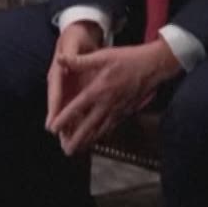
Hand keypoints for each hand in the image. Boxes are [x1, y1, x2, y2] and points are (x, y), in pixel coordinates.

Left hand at [46, 40, 181, 156]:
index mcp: (99, 90)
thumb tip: (60, 59)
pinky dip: (102, 135)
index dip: (64, 119)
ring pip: (100, 130)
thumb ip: (80, 61)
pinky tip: (96, 139)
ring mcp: (118, 109)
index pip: (77, 108)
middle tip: (66, 151)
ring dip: (88, 141)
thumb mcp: (102, 56)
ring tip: (78, 150)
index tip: (53, 129)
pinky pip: (111, 127)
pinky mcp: (125, 111)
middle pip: (89, 126)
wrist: (154, 66)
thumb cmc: (128, 59)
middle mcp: (107, 103)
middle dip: (76, 140)